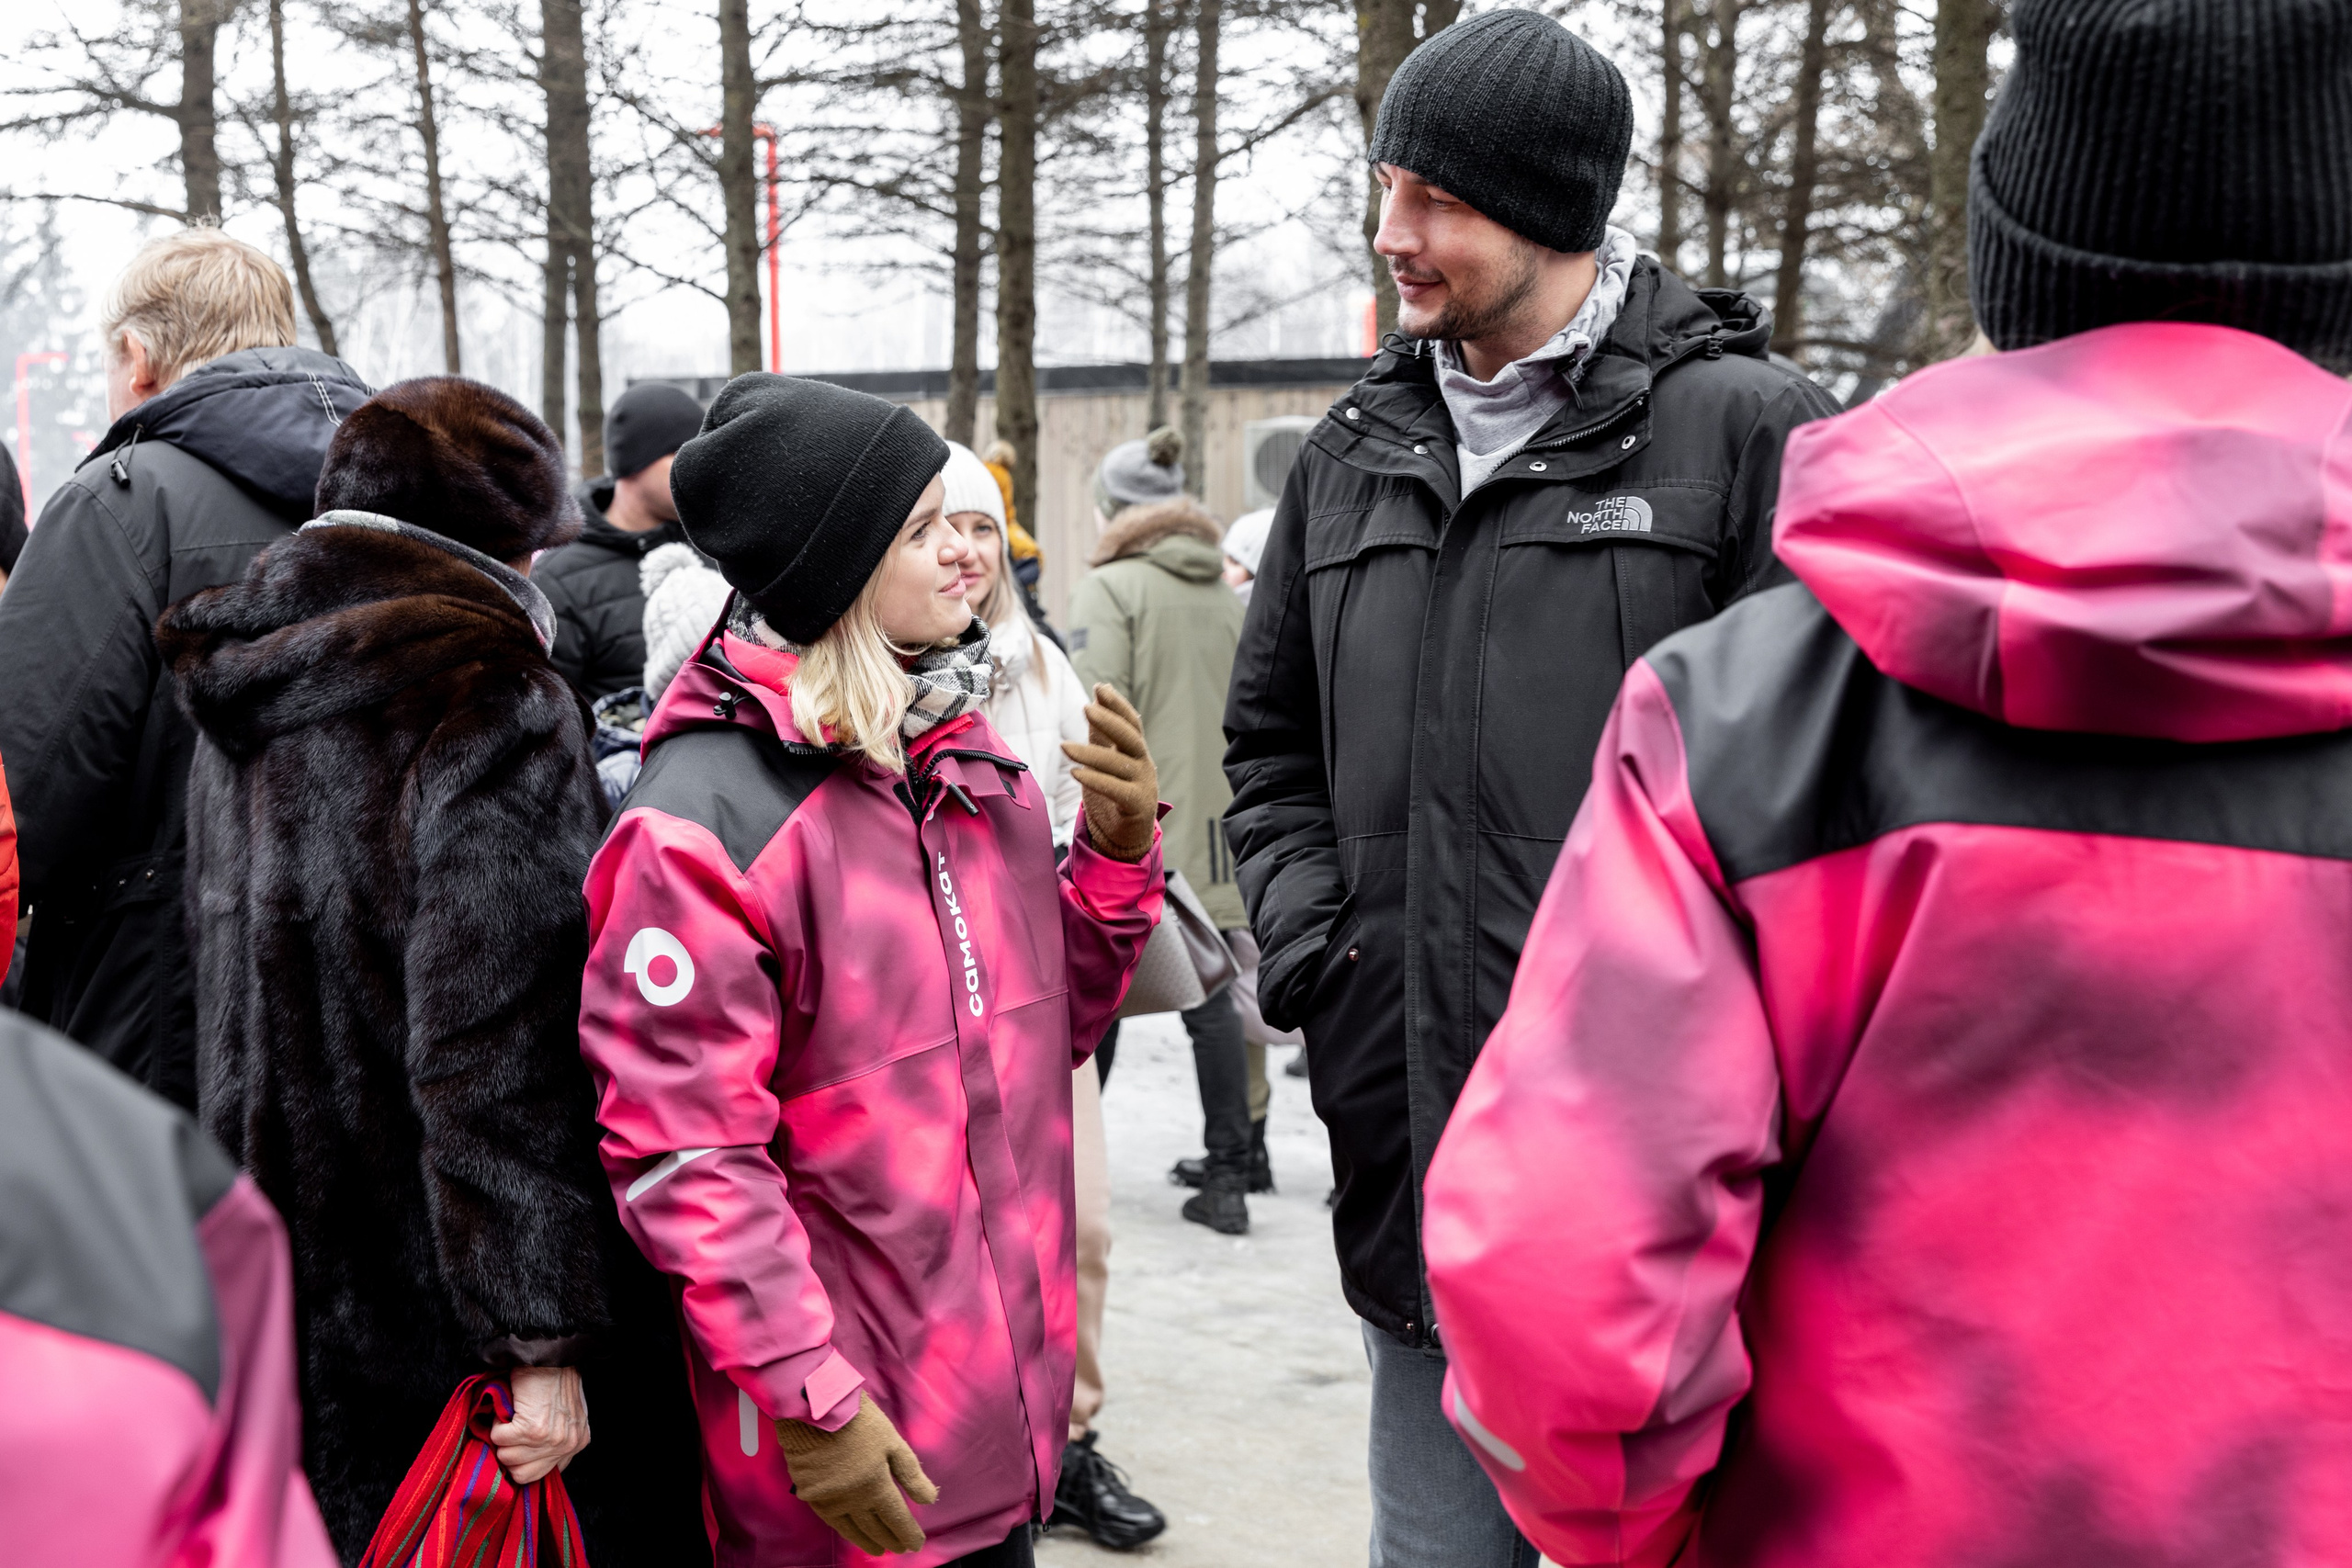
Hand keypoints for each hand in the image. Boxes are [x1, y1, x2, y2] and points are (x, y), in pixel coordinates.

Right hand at [489, 1365, 589, 1484]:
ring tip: (514, 1416)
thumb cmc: (555, 1381)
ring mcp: (550, 1439)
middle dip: (510, 1452)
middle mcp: (567, 1445)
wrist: (551, 1355)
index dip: (522, 1462)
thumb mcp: (566, 1415)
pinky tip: (510, 1408)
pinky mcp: (532, 1429)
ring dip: (503, 1436)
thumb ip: (555, 1442)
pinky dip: (497, 1422)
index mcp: (577, 1443)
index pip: (540, 1475)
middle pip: (521, 1474)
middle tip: (513, 1430)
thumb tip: (529, 1464)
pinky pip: (499, 1439)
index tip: (517, 1447)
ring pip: (506, 1457)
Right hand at [775, 1393, 939, 1555]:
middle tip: (900, 1548)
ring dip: (867, 1541)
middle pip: (875, 1526)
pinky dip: (844, 1530)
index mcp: (876, 1485)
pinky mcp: (810, 1494)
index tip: (916, 1544)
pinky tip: (850, 1531)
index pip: (896, 1518)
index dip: (908, 1533)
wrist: (816, 1408)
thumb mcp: (893, 1442)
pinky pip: (830, 1520)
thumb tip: (929, 1500)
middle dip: (891, 1538)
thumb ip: (911, 1473)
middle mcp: (852, 1499)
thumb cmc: (859, 1421)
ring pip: (852, 1529)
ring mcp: (829, 1499)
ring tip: (878, 1549)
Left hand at [1061, 684, 1158, 862]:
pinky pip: (1116, 790)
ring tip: (1064, 746)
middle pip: (1130, 738)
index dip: (1117, 705)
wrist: (1128, 836)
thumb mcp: (1107, 761)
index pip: (1132, 723)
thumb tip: (1093, 701)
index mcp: (1137, 752)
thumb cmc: (1116, 794)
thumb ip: (1101, 735)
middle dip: (1109, 721)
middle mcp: (1144, 765)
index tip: (1100, 687)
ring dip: (1090, 754)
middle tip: (1086, 708)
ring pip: (1118, 764)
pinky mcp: (1137, 806)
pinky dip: (1096, 780)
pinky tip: (1075, 772)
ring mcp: (1143, 785)